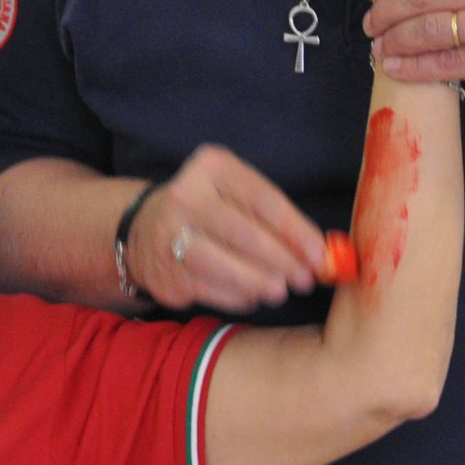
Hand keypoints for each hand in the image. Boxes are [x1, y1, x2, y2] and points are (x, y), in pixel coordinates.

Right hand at [127, 145, 325, 312]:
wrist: (143, 232)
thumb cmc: (210, 212)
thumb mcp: (237, 195)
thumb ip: (276, 218)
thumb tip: (321, 253)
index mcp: (212, 168)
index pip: (264, 200)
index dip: (296, 231)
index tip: (319, 254)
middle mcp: (186, 196)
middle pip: (246, 235)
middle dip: (284, 261)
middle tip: (306, 279)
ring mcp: (171, 236)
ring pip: (228, 266)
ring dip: (262, 283)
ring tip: (281, 291)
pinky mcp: (167, 272)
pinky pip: (214, 290)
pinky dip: (240, 296)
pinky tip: (252, 295)